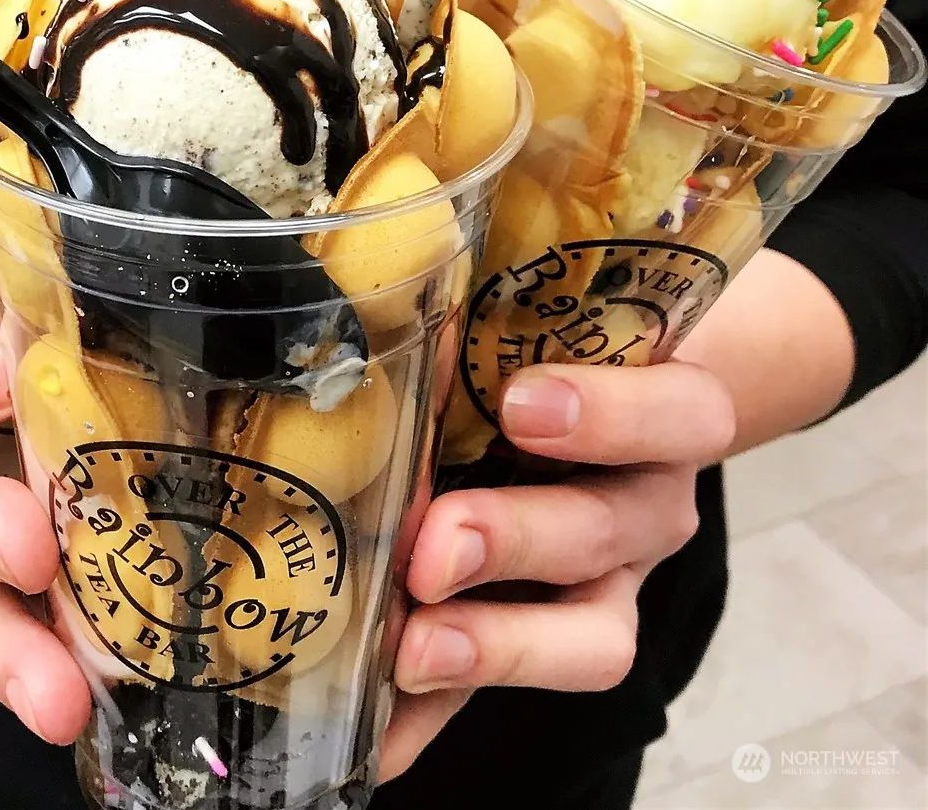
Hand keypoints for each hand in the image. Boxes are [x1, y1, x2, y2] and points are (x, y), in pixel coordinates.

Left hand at [379, 358, 735, 781]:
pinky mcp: (550, 637)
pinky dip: (435, 717)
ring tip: (411, 653)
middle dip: (515, 541)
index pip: (680, 412)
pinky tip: (375, 739)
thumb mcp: (548, 329)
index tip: (522, 404)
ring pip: (587, 636)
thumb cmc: (570, 353)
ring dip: (492, 645)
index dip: (610, 415)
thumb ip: (487, 337)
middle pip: (607, 532)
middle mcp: (646, 505)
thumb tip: (382, 316)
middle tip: (436, 547)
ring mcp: (610, 585)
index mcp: (666, 413)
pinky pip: (502, 691)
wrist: (611, 408)